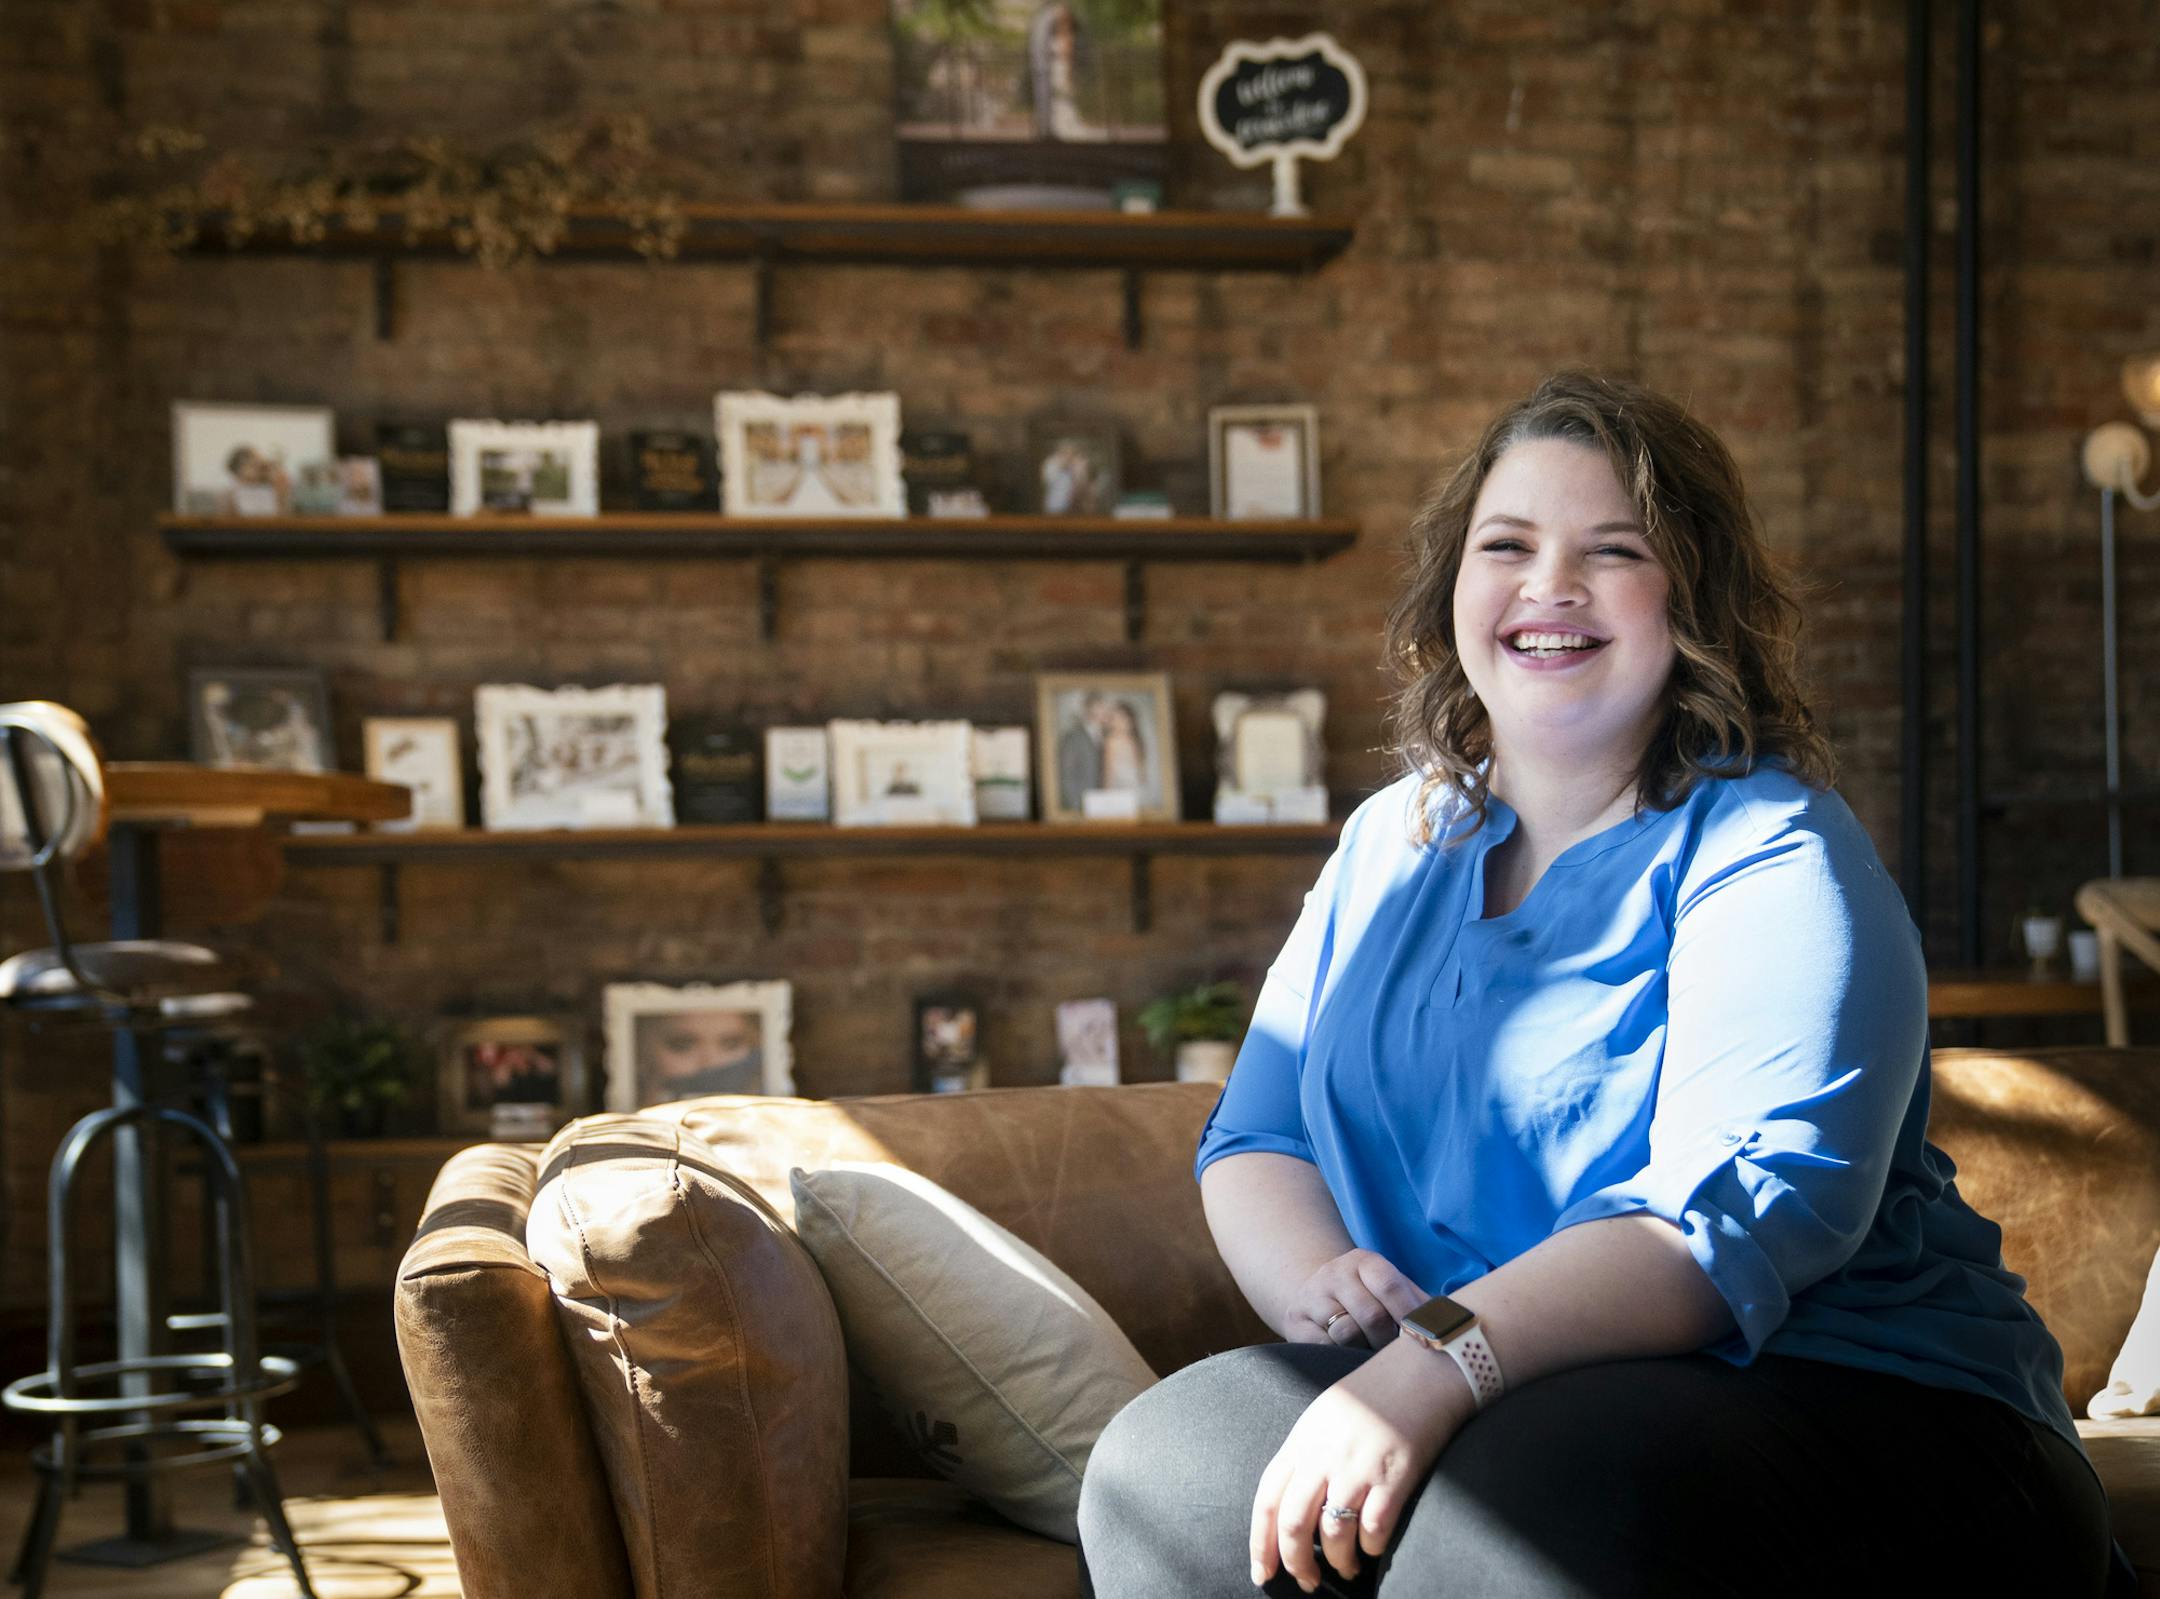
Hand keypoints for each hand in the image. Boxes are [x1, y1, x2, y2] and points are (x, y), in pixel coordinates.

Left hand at [1248, 1339, 1473, 1592]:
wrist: (1424, 1369)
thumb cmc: (1375, 1396)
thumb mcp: (1325, 1417)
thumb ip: (1306, 1456)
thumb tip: (1291, 1508)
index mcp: (1303, 1438)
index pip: (1267, 1498)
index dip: (1260, 1542)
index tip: (1262, 1572)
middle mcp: (1325, 1452)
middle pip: (1293, 1522)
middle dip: (1295, 1562)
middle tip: (1306, 1582)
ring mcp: (1359, 1464)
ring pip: (1332, 1532)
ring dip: (1338, 1562)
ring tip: (1346, 1568)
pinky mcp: (1395, 1474)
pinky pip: (1374, 1530)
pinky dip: (1371, 1549)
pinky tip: (1374, 1549)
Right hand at [1282, 1249, 1427, 1348]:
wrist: (1315, 1294)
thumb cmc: (1369, 1300)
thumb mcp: (1391, 1291)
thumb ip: (1421, 1304)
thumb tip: (1455, 1324)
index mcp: (1364, 1261)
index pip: (1390, 1285)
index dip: (1410, 1315)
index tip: (1424, 1339)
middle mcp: (1335, 1273)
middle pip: (1371, 1316)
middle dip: (1388, 1342)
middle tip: (1397, 1356)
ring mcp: (1312, 1296)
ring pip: (1346, 1334)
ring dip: (1364, 1351)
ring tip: (1371, 1354)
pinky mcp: (1295, 1321)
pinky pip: (1322, 1347)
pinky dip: (1339, 1356)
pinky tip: (1346, 1355)